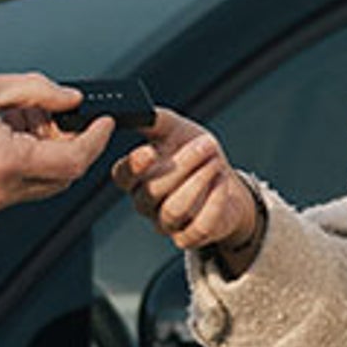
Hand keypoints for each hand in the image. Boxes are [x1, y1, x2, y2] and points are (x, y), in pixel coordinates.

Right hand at [0, 74, 114, 214]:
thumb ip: (36, 91)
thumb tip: (69, 96)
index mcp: (5, 163)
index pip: (75, 161)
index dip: (96, 139)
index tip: (102, 121)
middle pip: (62, 179)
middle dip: (72, 146)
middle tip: (63, 115)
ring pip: (40, 186)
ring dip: (45, 156)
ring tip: (22, 121)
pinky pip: (14, 189)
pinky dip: (22, 166)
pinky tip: (3, 137)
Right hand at [111, 107, 261, 269]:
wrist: (224, 180)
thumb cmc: (195, 154)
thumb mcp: (175, 129)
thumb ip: (154, 119)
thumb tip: (139, 108)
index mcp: (136, 177)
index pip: (123, 176)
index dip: (133, 166)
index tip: (150, 151)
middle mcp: (146, 203)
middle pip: (151, 191)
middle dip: (182, 165)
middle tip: (205, 145)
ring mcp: (166, 223)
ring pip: (173, 210)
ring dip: (198, 183)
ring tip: (215, 162)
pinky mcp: (189, 237)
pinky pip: (198, 228)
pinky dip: (212, 204)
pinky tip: (221, 184)